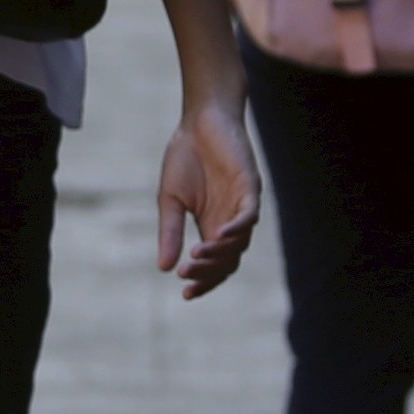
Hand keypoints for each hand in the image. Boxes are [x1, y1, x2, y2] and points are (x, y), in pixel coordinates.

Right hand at [154, 90, 258, 297]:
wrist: (199, 121)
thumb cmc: (185, 157)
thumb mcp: (170, 200)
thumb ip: (170, 232)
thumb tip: (163, 268)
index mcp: (212, 225)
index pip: (215, 264)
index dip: (203, 281)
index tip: (185, 293)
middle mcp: (231, 220)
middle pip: (228, 260)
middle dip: (208, 272)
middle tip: (186, 274)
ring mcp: (242, 204)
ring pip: (239, 242)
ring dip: (219, 253)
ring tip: (196, 257)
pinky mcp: (250, 187)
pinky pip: (249, 216)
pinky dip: (236, 229)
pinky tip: (218, 237)